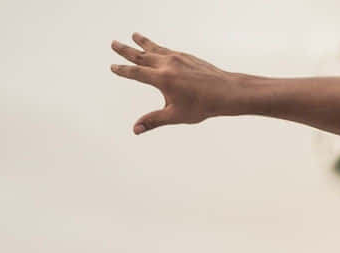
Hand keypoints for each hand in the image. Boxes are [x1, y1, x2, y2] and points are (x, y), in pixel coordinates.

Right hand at [109, 33, 237, 134]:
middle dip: (126, 50)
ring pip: (155, 48)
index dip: (122, 70)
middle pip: (141, 55)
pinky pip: (168, 49)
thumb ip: (153, 120)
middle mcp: (168, 64)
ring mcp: (178, 58)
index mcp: (162, 78)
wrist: (225, 91)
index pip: (136, 73)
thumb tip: (136, 129)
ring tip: (134, 35)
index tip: (113, 66)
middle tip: (114, 43)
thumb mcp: (175, 115)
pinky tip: (157, 48)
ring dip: (142, 42)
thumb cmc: (202, 105)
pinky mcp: (187, 56)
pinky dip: (159, 47)